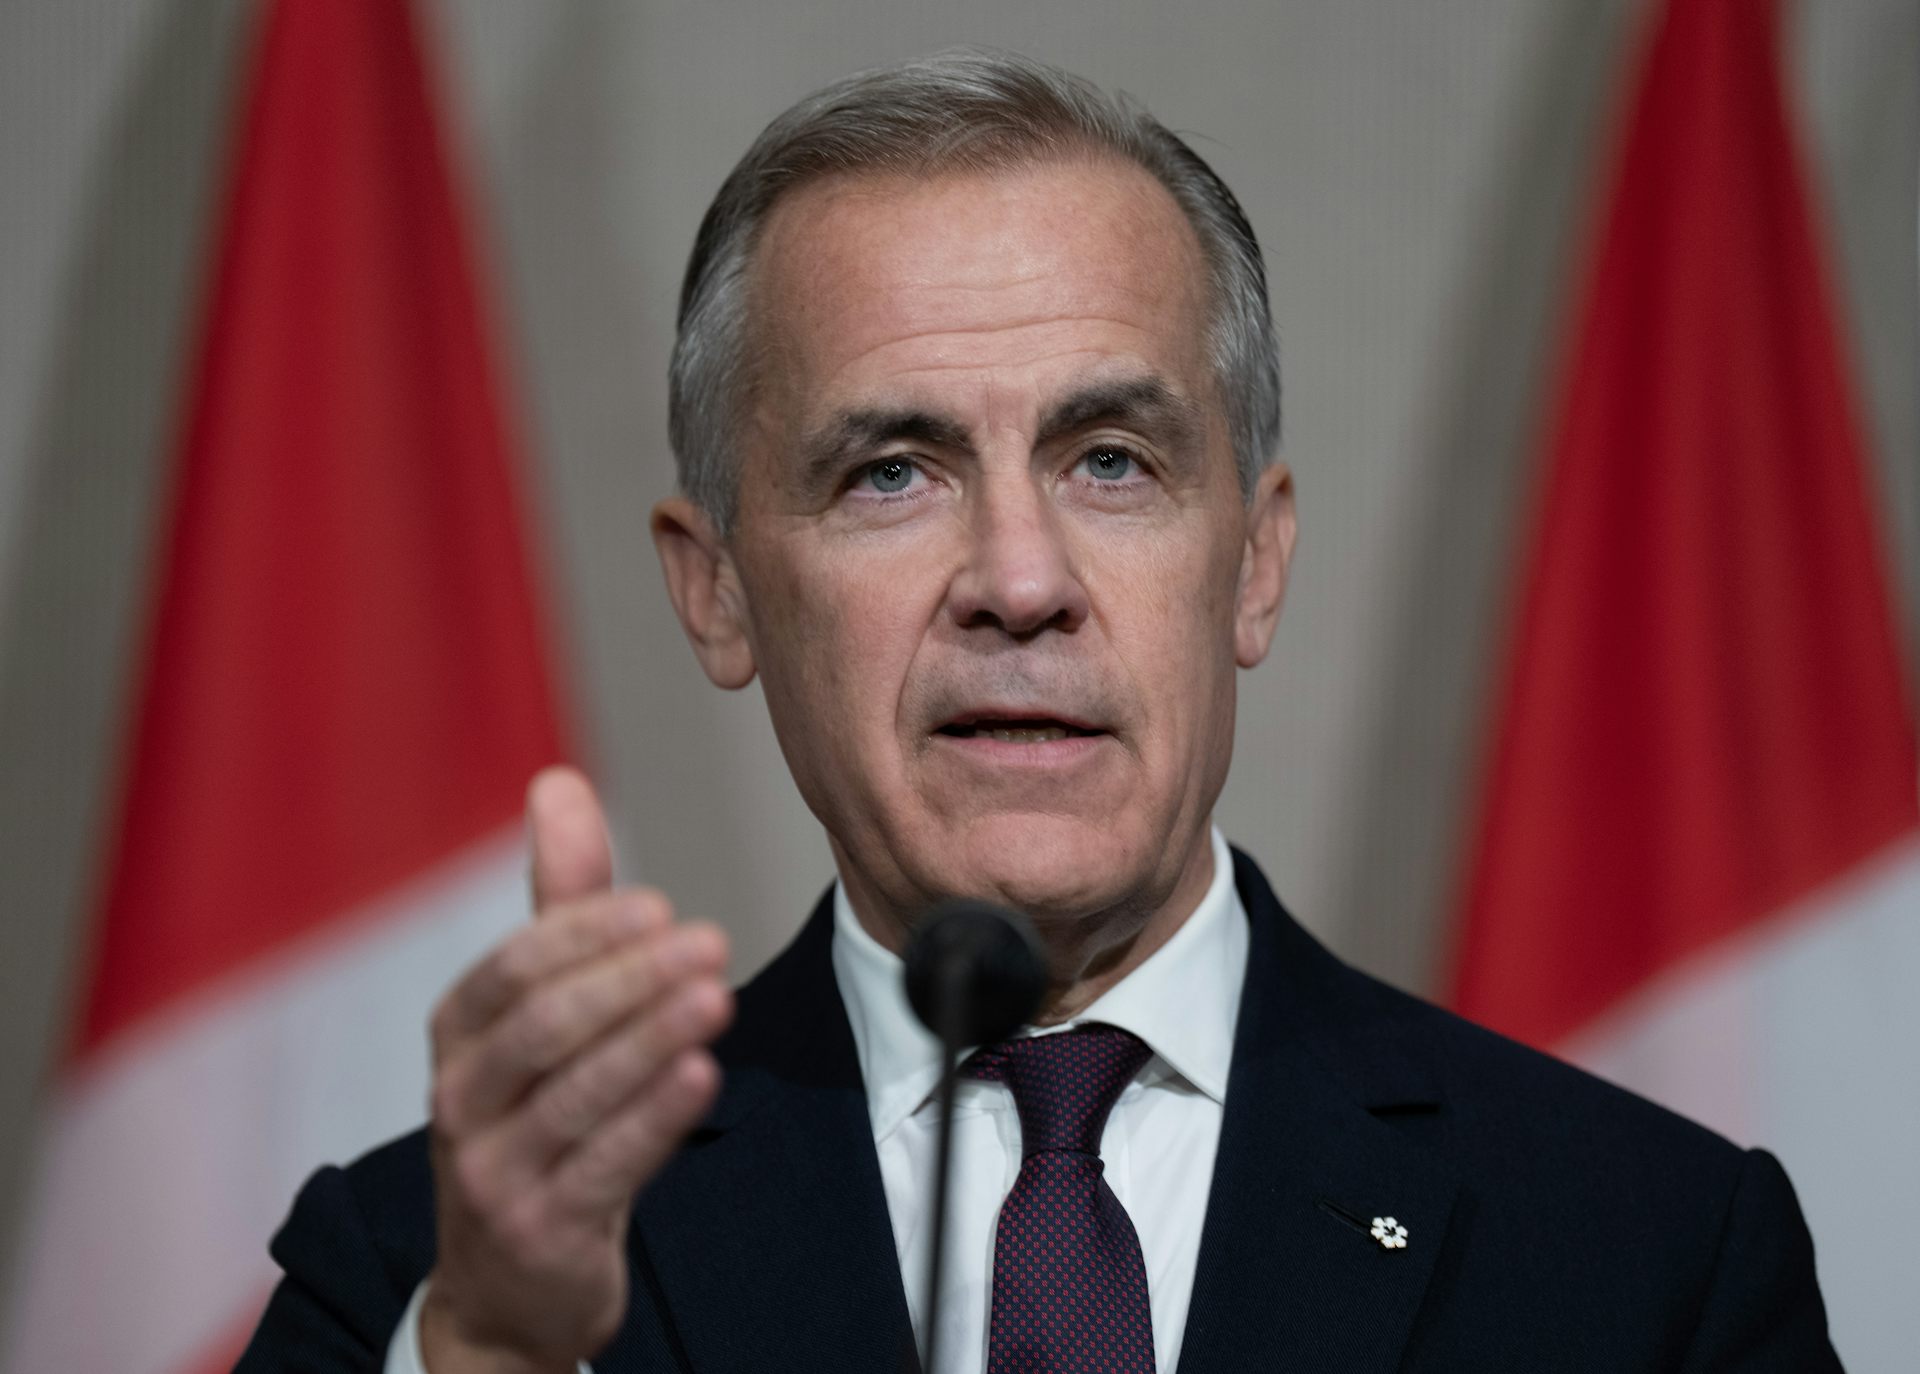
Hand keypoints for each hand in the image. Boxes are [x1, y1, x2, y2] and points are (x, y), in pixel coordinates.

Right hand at [419, 767, 731, 1372]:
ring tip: (717, 998)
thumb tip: (560, 782)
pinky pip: (603, 1165)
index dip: (586, 933)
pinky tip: (702, 1075)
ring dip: (652, 1040)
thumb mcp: (536, 1009)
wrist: (508, 1281)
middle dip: (630, 980)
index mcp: (457, 1034)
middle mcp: (461, 1098)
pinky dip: (654, 1117)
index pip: (513, 968)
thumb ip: (557, 900)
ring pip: (576, 1093)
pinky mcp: (541, 1228)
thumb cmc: (529, 1117)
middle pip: (545, 1026)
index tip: (661, 907)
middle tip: (709, 942)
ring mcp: (494, 1169)